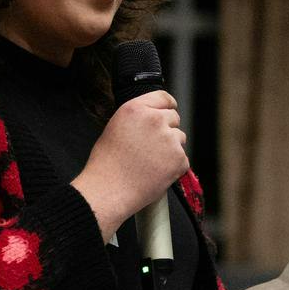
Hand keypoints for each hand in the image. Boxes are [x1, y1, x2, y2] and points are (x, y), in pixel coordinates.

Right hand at [73, 91, 188, 237]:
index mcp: (136, 109)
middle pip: (174, 117)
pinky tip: (155, 173)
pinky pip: (182, 159)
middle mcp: (154, 120)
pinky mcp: (179, 159)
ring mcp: (169, 139)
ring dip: (171, 148)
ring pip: (180, 138)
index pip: (163, 98)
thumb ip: (136, 118)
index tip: (168, 113)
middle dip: (167, 130)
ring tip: (150, 163)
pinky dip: (173, 167)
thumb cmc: (106, 165)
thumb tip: (153, 118)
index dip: (167, 106)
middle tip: (151, 148)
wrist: (108, 191)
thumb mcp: (114, 128)